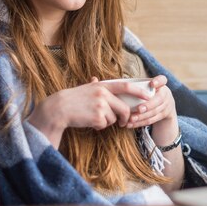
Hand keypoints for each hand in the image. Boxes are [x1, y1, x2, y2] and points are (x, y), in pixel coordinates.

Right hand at [27, 77, 151, 147]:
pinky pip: (105, 125)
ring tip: (93, 117)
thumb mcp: (84, 89)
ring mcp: (101, 105)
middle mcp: (103, 94)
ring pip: (113, 118)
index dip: (139, 91)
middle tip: (123, 122)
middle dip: (125, 117)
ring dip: (106, 122)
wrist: (58, 108)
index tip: (148, 96)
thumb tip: (95, 79)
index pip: (126, 86)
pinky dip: (99, 126)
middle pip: (124, 108)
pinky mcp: (97, 117)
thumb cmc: (72, 99)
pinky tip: (89, 122)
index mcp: (103, 86)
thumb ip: (94, 86)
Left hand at [126, 75, 176, 131]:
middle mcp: (165, 94)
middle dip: (148, 105)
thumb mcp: (150, 86)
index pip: (162, 80)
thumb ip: (140, 85)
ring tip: (131, 119)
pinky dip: (140, 123)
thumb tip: (120, 85)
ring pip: (154, 112)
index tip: (152, 84)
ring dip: (142, 116)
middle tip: (138, 109)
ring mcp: (166, 106)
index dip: (158, 81)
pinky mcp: (163, 116)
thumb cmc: (151, 93)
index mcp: (161, 85)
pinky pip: (151, 120)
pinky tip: (131, 124)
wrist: (165, 104)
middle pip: (159, 100)